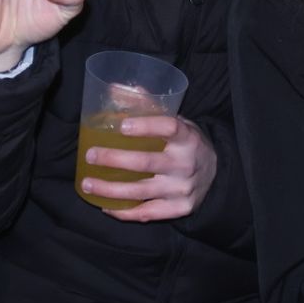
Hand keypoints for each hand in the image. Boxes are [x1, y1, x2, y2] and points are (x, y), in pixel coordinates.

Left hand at [81, 114, 216, 221]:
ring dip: (109, 189)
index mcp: (188, 138)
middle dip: (114, 159)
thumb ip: (149, 107)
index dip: (145, 126)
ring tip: (87, 184)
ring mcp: (181, 190)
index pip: (169, 128)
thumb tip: (116, 89)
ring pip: (140, 191)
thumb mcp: (178, 123)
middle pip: (146, 163)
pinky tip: (105, 205)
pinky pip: (146, 213)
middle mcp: (186, 164)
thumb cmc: (187, 144)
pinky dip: (123, 211)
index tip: (121, 125)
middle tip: (91, 155)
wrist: (215, 176)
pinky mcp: (177, 209)